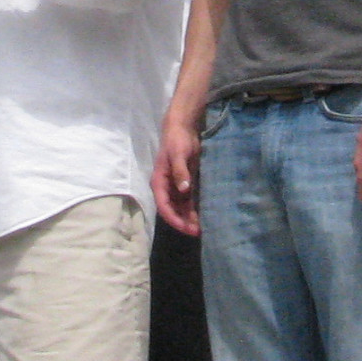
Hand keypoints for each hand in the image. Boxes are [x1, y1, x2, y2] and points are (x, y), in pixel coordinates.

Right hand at [154, 110, 202, 235]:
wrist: (183, 128)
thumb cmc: (177, 140)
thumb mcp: (179, 155)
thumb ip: (180, 172)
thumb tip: (183, 190)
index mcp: (159, 182)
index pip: (164, 206)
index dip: (174, 219)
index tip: (187, 228)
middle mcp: (165, 188)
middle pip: (171, 211)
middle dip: (183, 222)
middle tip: (198, 232)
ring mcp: (174, 186)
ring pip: (179, 208)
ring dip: (188, 218)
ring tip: (202, 228)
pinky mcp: (184, 183)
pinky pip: (187, 201)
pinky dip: (192, 210)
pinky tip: (202, 216)